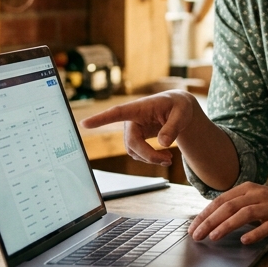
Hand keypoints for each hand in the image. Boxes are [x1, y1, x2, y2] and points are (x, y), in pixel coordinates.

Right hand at [79, 91, 199, 165]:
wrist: (178, 109)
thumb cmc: (179, 106)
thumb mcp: (182, 113)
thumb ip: (173, 127)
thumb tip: (163, 143)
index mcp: (140, 107)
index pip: (117, 113)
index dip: (101, 119)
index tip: (84, 123)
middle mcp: (131, 119)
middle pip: (131, 142)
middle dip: (149, 154)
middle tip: (169, 160)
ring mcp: (132, 130)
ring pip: (133, 151)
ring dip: (150, 158)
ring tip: (169, 158)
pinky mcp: (135, 138)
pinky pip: (137, 153)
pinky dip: (150, 159)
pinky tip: (163, 157)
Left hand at [188, 182, 267, 244]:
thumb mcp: (251, 200)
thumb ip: (233, 207)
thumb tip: (208, 221)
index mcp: (246, 189)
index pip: (220, 201)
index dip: (205, 214)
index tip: (192, 228)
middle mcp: (256, 195)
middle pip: (229, 207)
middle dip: (210, 221)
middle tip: (197, 235)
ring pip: (244, 214)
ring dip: (227, 225)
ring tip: (213, 237)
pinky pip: (265, 226)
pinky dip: (254, 233)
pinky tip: (244, 240)